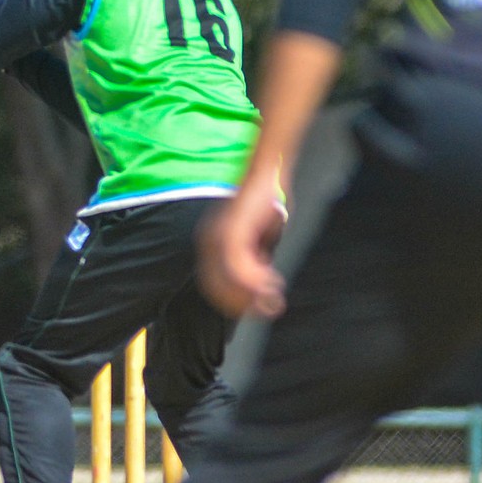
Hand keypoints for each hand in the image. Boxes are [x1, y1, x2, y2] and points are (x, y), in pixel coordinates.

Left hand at [197, 176, 288, 318]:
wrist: (267, 173)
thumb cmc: (264, 203)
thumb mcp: (259, 238)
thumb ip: (255, 260)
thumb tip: (260, 287)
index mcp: (211, 245)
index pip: (213, 285)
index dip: (234, 302)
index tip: (256, 309)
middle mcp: (209, 242)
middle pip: (217, 288)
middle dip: (242, 304)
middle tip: (268, 309)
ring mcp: (218, 238)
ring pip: (227, 281)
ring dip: (251, 296)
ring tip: (272, 300)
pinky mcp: (232, 233)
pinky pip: (238, 267)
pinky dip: (255, 281)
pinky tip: (272, 284)